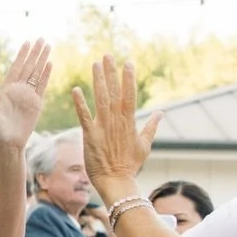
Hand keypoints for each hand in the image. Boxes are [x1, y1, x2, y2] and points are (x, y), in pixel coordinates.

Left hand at [0, 39, 52, 149]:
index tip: (27, 42)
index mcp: (6, 89)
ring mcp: (27, 95)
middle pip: (28, 67)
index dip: (21, 55)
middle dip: (34, 53)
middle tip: (41, 38)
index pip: (15, 67)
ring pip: (36, 73)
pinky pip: (42, 85)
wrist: (8, 143)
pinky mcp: (36, 103)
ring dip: (42, 60)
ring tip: (47, 46)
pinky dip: (46, 75)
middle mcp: (17, 89)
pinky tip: (49, 64)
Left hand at [72, 54, 161, 201]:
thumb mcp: (145, 145)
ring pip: (101, 99)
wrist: (117, 182)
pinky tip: (75, 89)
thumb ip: (151, 126)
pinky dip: (80, 103)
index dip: (128, 78)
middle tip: (107, 54)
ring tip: (95, 64)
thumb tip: (161, 113)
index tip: (127, 62)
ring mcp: (103, 127)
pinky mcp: (90, 136)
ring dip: (97, 81)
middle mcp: (117, 121)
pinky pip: (84, 116)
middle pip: (114, 92)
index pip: (129, 94)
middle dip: (111, 72)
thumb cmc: (130, 165)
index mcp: (130, 122)